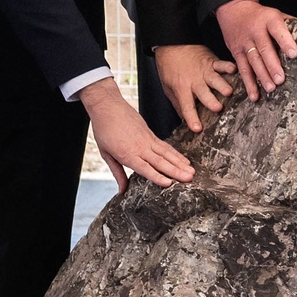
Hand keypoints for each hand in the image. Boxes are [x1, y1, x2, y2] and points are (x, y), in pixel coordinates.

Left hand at [78, 78, 195, 193]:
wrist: (107, 106)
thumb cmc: (104, 129)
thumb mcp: (106, 154)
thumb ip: (117, 173)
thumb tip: (122, 190)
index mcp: (127, 154)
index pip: (145, 168)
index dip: (157, 176)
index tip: (169, 183)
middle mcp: (140, 147)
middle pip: (161, 161)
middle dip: (176, 171)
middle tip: (190, 178)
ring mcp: (147, 139)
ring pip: (167, 153)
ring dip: (180, 163)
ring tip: (192, 171)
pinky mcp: (151, 133)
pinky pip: (165, 146)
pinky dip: (176, 154)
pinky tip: (184, 160)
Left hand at [154, 42, 236, 133]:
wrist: (171, 43)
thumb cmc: (168, 66)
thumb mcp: (167, 86)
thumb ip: (177, 103)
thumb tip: (184, 118)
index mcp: (182, 88)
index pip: (187, 106)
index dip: (192, 118)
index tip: (198, 128)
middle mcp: (195, 81)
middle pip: (204, 94)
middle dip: (211, 101)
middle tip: (218, 108)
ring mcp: (204, 71)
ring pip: (215, 80)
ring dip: (222, 86)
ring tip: (229, 92)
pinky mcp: (211, 61)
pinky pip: (221, 64)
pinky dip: (228, 67)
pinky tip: (234, 69)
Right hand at [215, 0, 296, 95]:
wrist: (234, 10)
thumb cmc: (261, 15)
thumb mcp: (275, 14)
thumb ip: (290, 25)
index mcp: (269, 20)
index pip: (277, 30)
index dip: (285, 41)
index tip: (294, 54)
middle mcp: (255, 31)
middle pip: (264, 49)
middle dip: (272, 65)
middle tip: (281, 79)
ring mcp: (244, 42)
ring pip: (253, 61)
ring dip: (262, 76)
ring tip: (271, 88)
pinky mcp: (236, 52)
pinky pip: (243, 69)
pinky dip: (249, 83)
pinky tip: (254, 95)